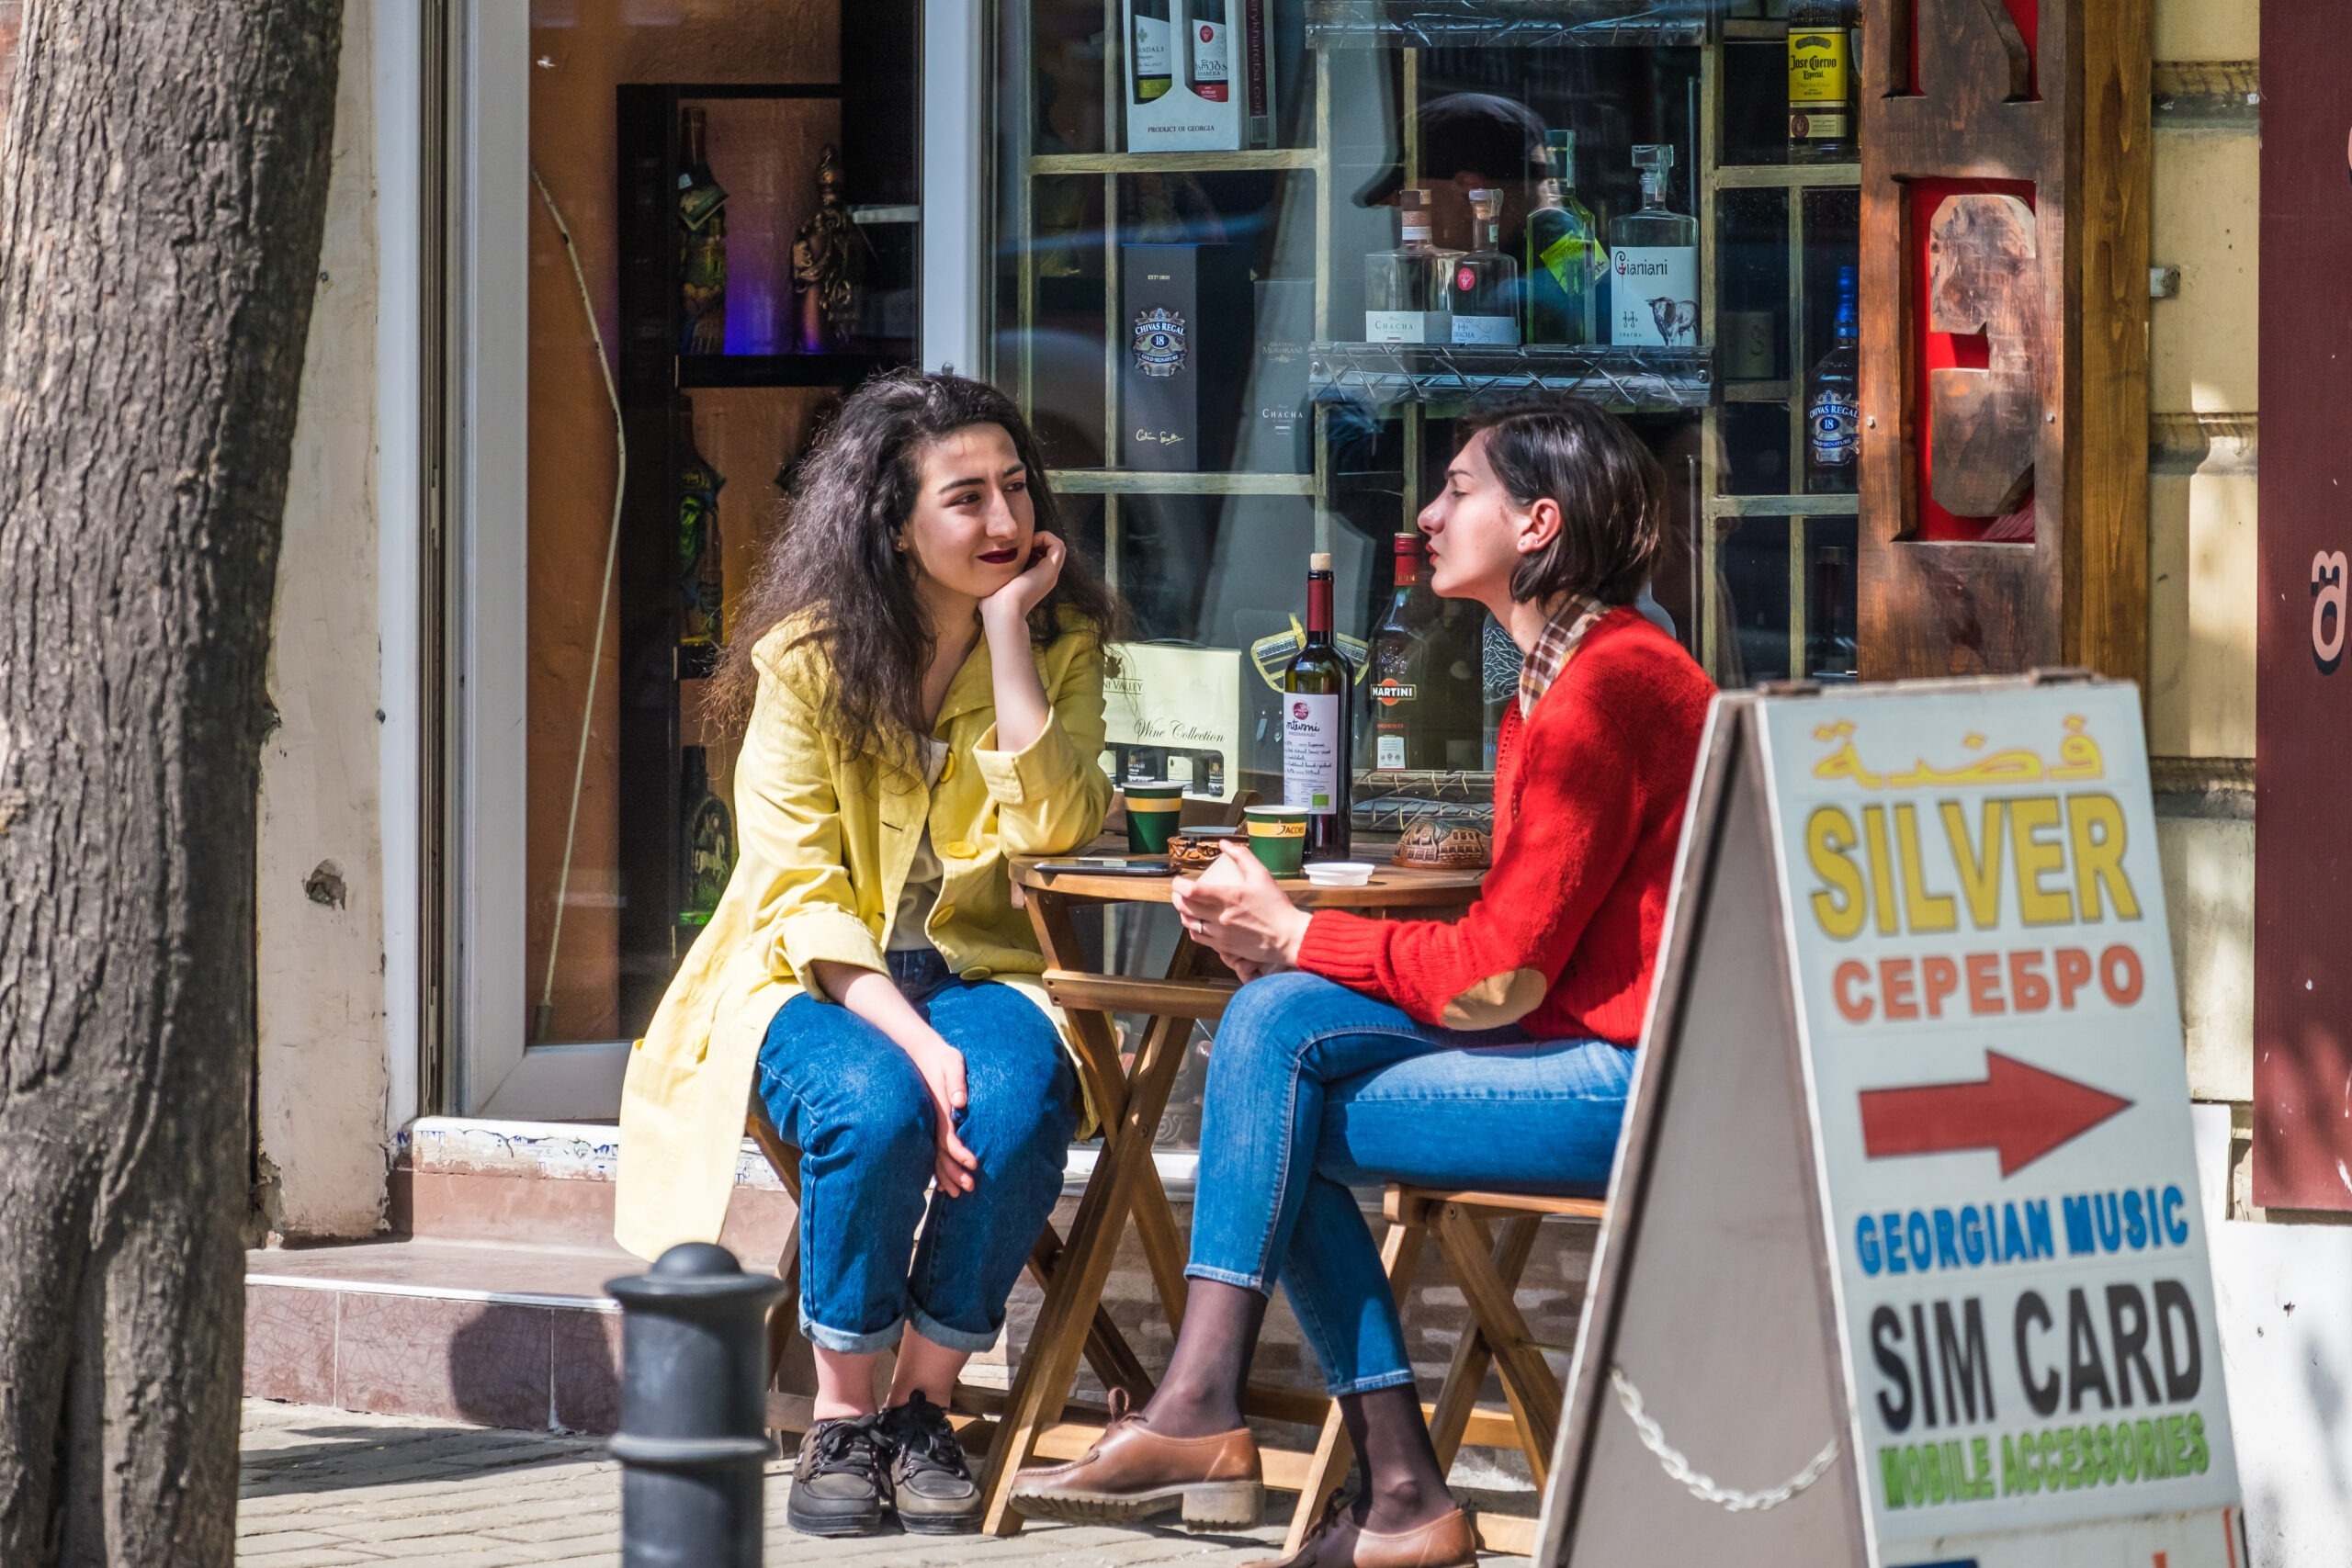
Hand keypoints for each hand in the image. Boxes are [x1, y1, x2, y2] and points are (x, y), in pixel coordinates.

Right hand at [901, 1034, 980, 1195]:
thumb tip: (959, 1101)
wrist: (922, 1053)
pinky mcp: (930, 1124)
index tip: (973, 1165)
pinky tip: (943, 1182)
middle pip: (942, 1153)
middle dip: (954, 1172)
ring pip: (936, 1155)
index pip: (949, 1137)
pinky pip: (932, 1150)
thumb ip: (957, 1081)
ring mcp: (929, 1124)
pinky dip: (938, 1167)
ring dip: (946, 1175)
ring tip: (957, 1194)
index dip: (960, 1153)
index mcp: (940, 1109)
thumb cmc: (943, 1058)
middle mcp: (933, 1121)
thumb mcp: (953, 1063)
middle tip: (969, 1188)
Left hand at [980, 530, 1065, 627]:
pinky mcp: (1051, 569)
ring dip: (1042, 536)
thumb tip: (980, 572)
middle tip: (1020, 541)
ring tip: (1027, 541)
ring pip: (1057, 545)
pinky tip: (1030, 542)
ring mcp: (1050, 573)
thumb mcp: (995, 585)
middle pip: (1049, 549)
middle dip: (1036, 539)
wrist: (1003, 612)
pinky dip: (1045, 537)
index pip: (1039, 555)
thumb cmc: (993, 604)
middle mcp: (1046, 576)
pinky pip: (1058, 545)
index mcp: (1035, 580)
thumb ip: (994, 576)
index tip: (1014, 546)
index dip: (1029, 545)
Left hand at [1170, 843, 1311, 972]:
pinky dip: (1193, 928)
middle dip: (1177, 897)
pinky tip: (1197, 922)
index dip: (1179, 884)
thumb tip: (1225, 844)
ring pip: (1189, 924)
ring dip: (1183, 913)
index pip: (1193, 891)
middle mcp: (1220, 917)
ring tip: (1186, 905)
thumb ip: (1242, 856)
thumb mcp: (1262, 875)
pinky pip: (1199, 938)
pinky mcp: (1224, 947)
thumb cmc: (1277, 907)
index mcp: (1229, 898)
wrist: (1288, 937)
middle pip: (1185, 908)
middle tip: (1179, 890)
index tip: (1179, 880)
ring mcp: (1220, 934)